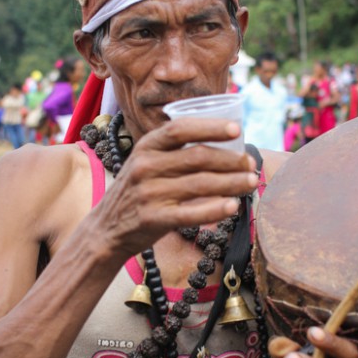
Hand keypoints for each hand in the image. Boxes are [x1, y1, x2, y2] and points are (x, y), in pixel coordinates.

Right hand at [94, 116, 258, 256]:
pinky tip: (233, 206)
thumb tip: (223, 143)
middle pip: (197, 157)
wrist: (105, 229)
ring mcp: (148, 193)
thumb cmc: (136, 192)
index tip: (237, 129)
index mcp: (146, 147)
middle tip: (250, 163)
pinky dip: (215, 209)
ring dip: (231, 182)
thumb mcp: (145, 163)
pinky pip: (190, 212)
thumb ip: (174, 152)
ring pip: (200, 183)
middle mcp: (145, 166)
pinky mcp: (153, 219)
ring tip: (251, 182)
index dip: (210, 127)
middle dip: (230, 159)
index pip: (180, 129)